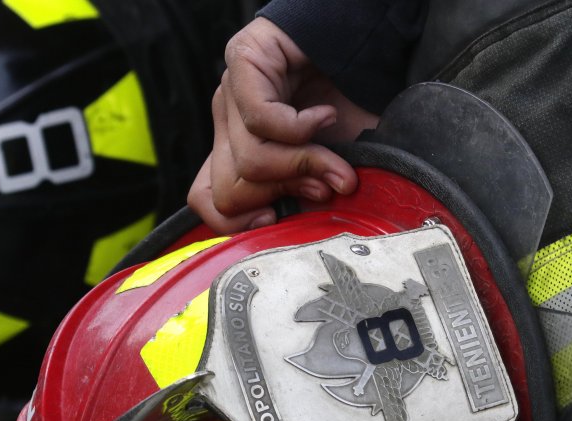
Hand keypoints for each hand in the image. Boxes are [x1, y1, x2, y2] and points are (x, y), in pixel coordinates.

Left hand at [188, 18, 378, 233]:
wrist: (364, 43)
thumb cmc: (350, 103)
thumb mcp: (330, 164)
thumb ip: (309, 193)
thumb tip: (305, 227)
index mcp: (239, 148)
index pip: (207, 199)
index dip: (239, 221)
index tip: (277, 219)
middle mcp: (228, 122)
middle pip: (229, 189)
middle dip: (284, 193)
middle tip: (324, 182)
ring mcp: (232, 91)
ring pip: (250, 160)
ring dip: (304, 164)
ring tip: (334, 153)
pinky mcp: (244, 62)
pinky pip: (262, 120)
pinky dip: (303, 128)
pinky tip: (324, 116)